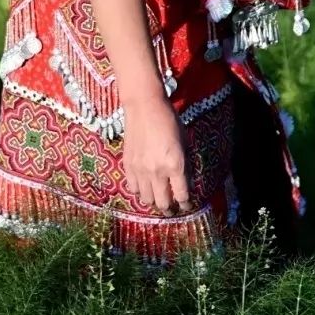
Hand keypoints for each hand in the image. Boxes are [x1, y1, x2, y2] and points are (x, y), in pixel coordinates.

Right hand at [122, 90, 192, 215]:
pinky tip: (145, 187)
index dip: (186, 204)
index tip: (187, 205)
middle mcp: (157, 172)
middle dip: (170, 209)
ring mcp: (140, 170)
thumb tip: (187, 183)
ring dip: (154, 202)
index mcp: (175, 165)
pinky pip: (133, 189)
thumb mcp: (184, 141)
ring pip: (147, 200)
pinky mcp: (128, 166)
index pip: (182, 195)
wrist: (144, 106)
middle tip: (173, 208)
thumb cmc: (169, 120)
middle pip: (163, 203)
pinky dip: (140, 192)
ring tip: (158, 199)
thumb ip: (185, 164)